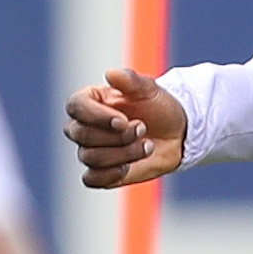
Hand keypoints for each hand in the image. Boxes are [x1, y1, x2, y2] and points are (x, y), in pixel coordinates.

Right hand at [63, 67, 185, 187]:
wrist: (177, 133)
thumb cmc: (158, 107)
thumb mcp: (149, 89)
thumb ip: (130, 80)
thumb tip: (110, 73)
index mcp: (90, 101)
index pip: (76, 107)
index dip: (97, 116)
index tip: (123, 120)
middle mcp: (85, 126)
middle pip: (82, 135)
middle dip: (117, 136)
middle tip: (143, 128)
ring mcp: (91, 150)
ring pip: (91, 158)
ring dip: (123, 153)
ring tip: (147, 145)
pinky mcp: (101, 173)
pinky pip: (92, 179)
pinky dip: (110, 174)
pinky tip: (129, 166)